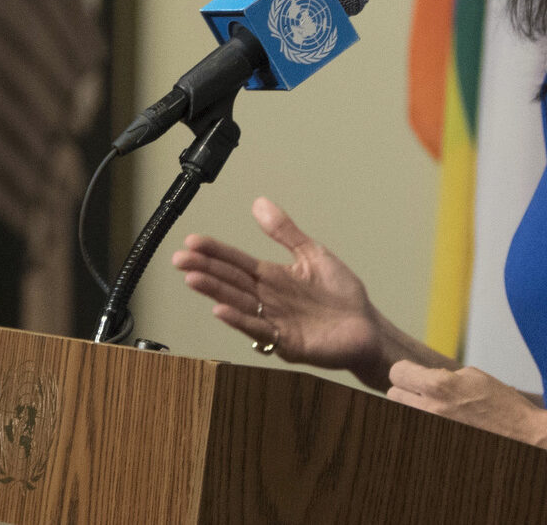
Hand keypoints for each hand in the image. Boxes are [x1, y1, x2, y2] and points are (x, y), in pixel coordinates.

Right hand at [171, 197, 381, 374]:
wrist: (367, 327)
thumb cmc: (341, 294)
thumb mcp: (312, 254)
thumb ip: (285, 232)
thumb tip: (259, 202)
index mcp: (272, 277)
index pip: (237, 261)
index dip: (215, 251)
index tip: (191, 241)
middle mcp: (268, 299)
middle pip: (231, 281)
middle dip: (205, 269)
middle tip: (179, 259)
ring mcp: (274, 321)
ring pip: (239, 303)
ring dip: (216, 292)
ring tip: (193, 279)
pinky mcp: (286, 343)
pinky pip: (260, 330)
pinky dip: (240, 320)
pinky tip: (221, 309)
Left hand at [386, 361, 543, 444]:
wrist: (522, 436)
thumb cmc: (502, 404)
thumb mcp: (473, 376)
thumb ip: (443, 375)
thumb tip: (424, 378)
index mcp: (439, 385)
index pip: (398, 373)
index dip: (406, 371)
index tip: (413, 373)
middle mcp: (431, 409)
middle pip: (393, 394)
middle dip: (407, 390)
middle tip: (424, 392)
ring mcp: (432, 430)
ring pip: (402, 413)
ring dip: (414, 409)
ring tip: (435, 409)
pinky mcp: (436, 445)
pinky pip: (418, 430)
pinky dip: (426, 424)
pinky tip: (444, 423)